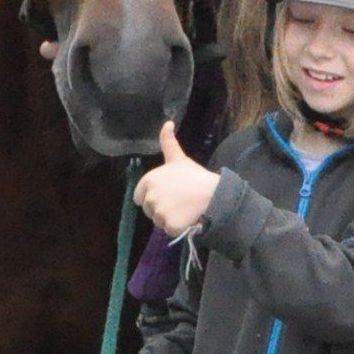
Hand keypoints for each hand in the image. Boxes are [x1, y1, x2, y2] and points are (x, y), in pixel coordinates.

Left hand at [132, 122, 220, 236]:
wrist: (214, 194)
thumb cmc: (196, 176)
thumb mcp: (179, 158)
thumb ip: (168, 142)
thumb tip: (167, 122)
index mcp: (149, 180)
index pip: (139, 197)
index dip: (153, 197)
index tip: (169, 194)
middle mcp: (150, 196)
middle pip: (149, 210)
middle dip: (161, 209)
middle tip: (179, 202)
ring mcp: (159, 212)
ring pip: (158, 221)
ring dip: (169, 219)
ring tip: (185, 209)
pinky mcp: (168, 225)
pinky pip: (168, 230)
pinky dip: (177, 228)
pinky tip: (188, 218)